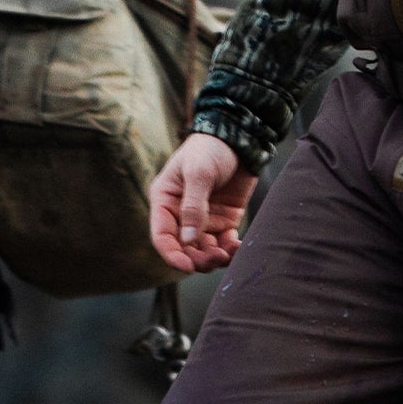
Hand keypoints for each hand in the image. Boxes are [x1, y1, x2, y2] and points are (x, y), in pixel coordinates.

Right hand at [149, 132, 255, 274]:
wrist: (240, 137)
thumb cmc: (211, 148)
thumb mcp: (199, 173)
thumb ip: (193, 206)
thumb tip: (188, 239)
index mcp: (165, 201)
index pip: (162, 236)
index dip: (172, 254)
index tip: (187, 267)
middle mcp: (181, 214)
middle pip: (184, 248)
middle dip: (198, 258)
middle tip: (216, 257)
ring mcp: (203, 218)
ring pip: (204, 250)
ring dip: (215, 257)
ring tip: (229, 252)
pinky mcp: (224, 220)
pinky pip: (224, 243)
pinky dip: (230, 250)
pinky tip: (238, 247)